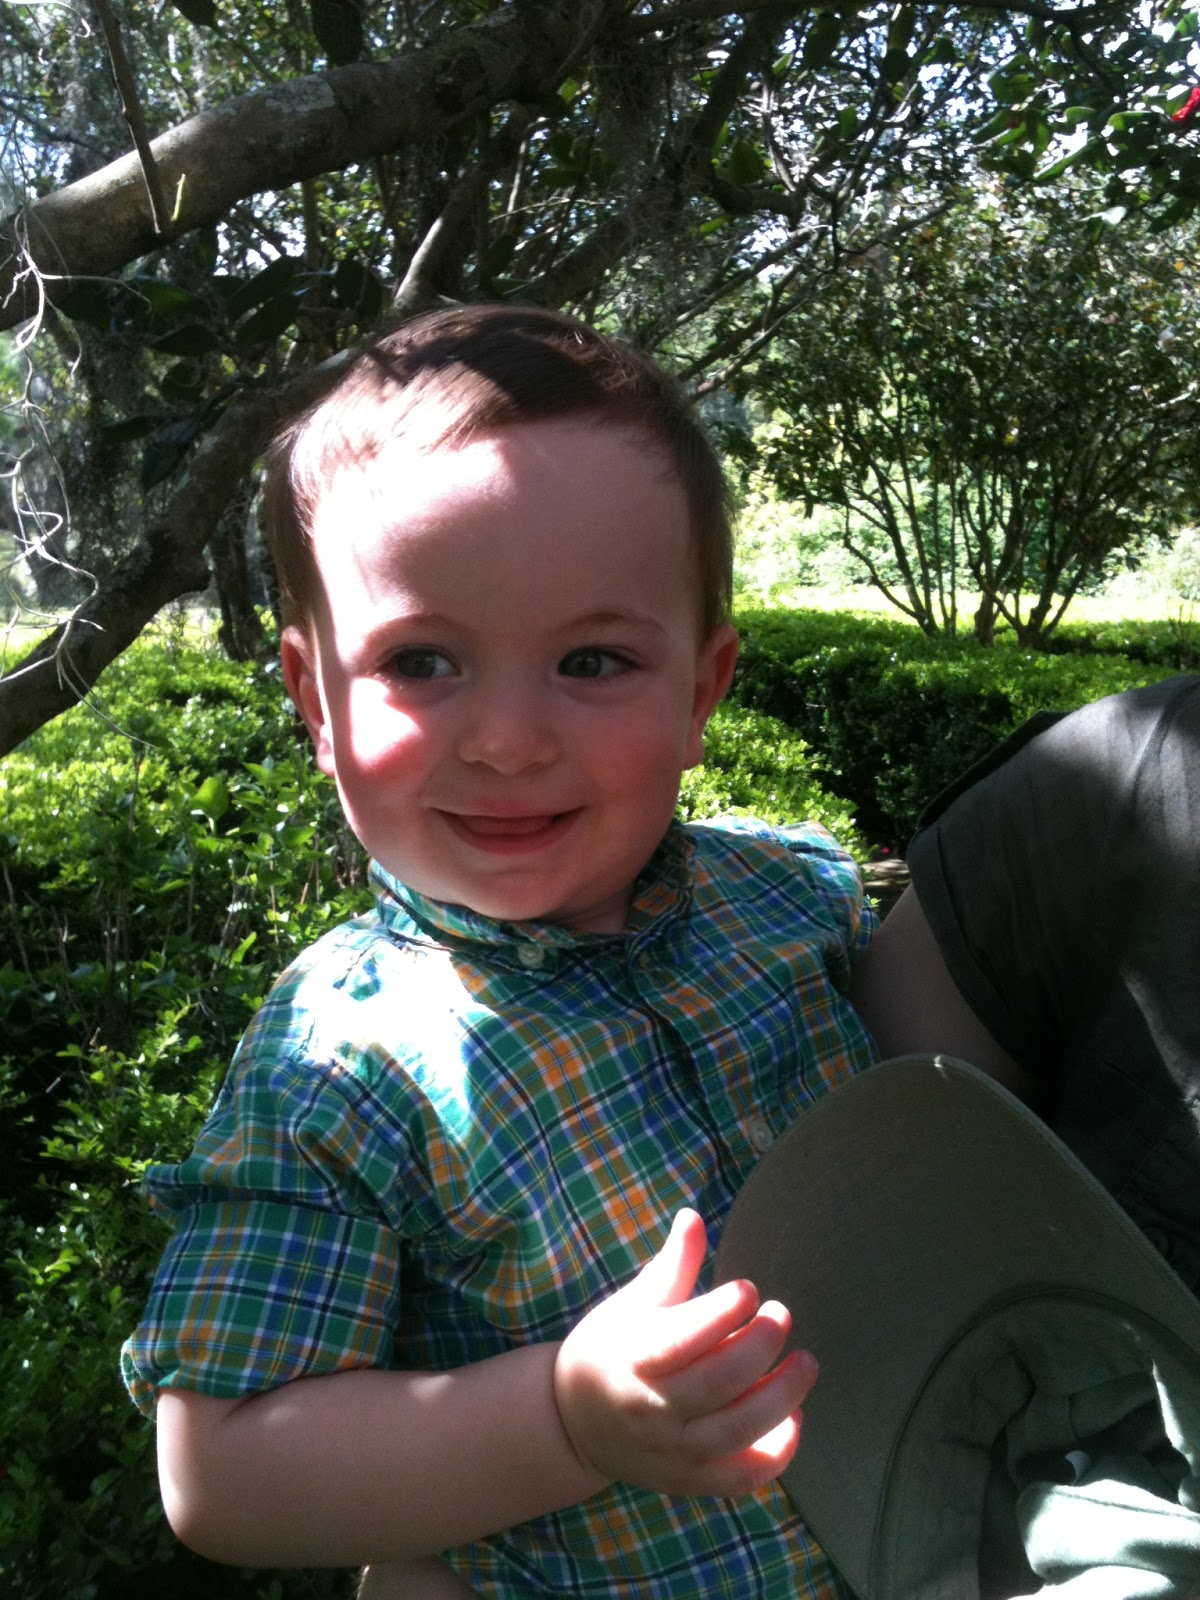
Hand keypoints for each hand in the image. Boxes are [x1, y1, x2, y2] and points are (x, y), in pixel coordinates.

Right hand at [553, 1210, 815, 1498]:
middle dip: (760, 1346)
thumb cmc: (611, 1348)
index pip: (683, 1338)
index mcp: (633, 1358)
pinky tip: (794, 1419)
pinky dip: (774, 1455)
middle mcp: (651, 1410)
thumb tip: (694, 1216)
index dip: (723, 1311)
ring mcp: (670, 1451)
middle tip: (783, 1314)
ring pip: (735, 1432)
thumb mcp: (631, 1304)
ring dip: (781, 1397)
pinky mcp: (687, 1481)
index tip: (748, 1288)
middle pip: (717, 1383)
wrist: (573, 1421)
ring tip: (806, 1362)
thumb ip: (670, 1266)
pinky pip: (739, 1477)